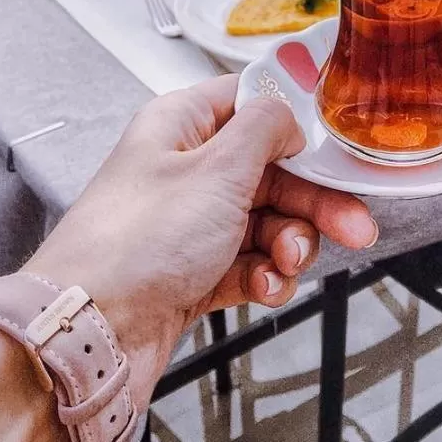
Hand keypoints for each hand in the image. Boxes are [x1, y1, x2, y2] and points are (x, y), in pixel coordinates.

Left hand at [24, 76, 377, 406]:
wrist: (90, 337)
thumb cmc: (134, 246)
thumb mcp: (216, 170)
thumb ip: (265, 128)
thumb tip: (289, 113)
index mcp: (182, 125)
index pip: (252, 104)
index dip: (296, 125)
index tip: (334, 148)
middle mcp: (184, 170)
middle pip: (271, 171)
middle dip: (313, 202)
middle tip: (352, 224)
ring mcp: (188, 224)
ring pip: (266, 223)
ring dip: (290, 245)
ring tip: (287, 263)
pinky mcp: (191, 273)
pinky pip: (248, 265)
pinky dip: (265, 277)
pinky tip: (263, 287)